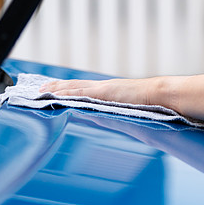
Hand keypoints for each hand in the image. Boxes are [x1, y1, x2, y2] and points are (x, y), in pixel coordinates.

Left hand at [40, 77, 158, 105]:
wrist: (164, 95)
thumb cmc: (154, 103)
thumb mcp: (133, 108)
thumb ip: (120, 112)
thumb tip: (112, 119)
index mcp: (111, 91)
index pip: (85, 89)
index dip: (69, 88)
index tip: (55, 89)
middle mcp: (105, 87)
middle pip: (75, 85)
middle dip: (57, 87)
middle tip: (39, 88)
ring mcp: (105, 89)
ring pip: (75, 87)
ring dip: (57, 88)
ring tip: (41, 90)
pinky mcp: (106, 92)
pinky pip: (82, 92)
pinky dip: (67, 92)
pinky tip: (55, 94)